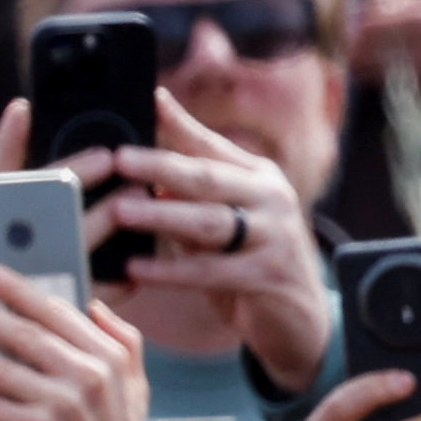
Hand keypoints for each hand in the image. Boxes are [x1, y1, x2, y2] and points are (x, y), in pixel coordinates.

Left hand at [113, 89, 329, 392]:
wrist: (301, 320)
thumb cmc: (252, 264)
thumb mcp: (228, 222)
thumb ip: (193, 198)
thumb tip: (144, 173)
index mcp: (260, 177)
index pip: (212, 145)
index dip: (179, 123)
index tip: (148, 101)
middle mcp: (272, 199)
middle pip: (208, 177)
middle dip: (160, 166)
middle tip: (119, 159)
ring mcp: (275, 237)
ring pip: (210, 222)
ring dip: (161, 215)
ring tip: (121, 210)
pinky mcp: (270, 276)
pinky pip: (211, 271)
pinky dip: (171, 270)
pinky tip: (139, 268)